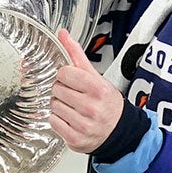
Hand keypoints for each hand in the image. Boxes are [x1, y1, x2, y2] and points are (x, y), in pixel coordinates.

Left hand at [48, 28, 125, 153]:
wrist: (119, 131)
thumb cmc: (106, 102)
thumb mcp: (95, 76)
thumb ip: (76, 54)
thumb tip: (63, 34)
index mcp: (97, 88)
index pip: (64, 73)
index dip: (65, 75)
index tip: (72, 80)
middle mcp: (91, 107)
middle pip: (56, 89)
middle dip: (61, 90)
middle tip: (72, 95)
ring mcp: (83, 125)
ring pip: (53, 106)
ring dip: (59, 105)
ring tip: (72, 107)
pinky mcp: (75, 139)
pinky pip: (52, 122)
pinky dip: (57, 120)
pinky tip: (69, 119)